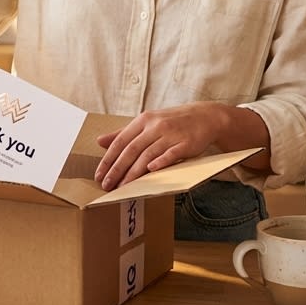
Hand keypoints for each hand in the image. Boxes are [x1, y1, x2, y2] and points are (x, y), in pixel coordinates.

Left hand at [93, 103, 226, 189]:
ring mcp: (171, 134)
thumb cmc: (173, 122)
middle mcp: (155, 126)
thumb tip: (99, 141)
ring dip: (134, 172)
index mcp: (143, 120)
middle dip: (117, 169)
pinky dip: (160, 162)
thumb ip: (124, 133)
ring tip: (123, 187)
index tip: (99, 175)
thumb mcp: (147, 123)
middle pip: (132, 149)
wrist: (206, 117)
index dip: (108, 159)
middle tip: (107, 185)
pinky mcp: (185, 143)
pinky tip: (150, 171)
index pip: (120, 141)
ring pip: (148, 154)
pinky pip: (171, 154)